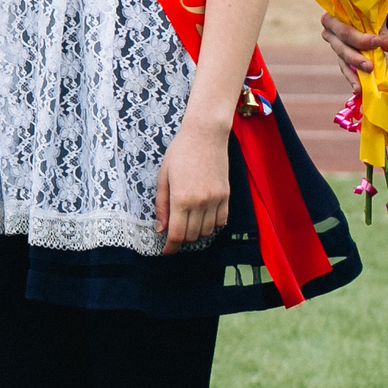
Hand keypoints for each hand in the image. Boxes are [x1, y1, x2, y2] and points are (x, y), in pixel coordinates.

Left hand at [154, 119, 231, 252]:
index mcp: (181, 198)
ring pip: (207, 231)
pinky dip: (212, 225)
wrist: (205, 135)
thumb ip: (161, 205)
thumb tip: (160, 229)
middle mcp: (200, 202)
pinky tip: (203, 217)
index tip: (166, 252)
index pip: (177, 234)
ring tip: (188, 223)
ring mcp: (216, 200)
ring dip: (196, 233)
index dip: (170, 248)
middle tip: (174, 233)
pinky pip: (222, 221)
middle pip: (192, 236)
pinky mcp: (226, 195)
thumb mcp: (163, 177)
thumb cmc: (180, 152)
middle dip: (181, 239)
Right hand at [321, 12, 387, 83]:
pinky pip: (346, 69)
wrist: (363, 12)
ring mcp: (335, 47)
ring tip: (362, 86)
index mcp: (331, 18)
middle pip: (342, 48)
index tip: (377, 42)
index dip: (359, 39)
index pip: (344, 31)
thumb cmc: (366, 11)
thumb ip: (382, 32)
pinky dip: (353, 79)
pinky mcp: (341, 58)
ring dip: (354, 73)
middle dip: (356, 58)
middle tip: (370, 66)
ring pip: (343, 61)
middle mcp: (329, 33)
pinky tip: (358, 89)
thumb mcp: (374, 18)